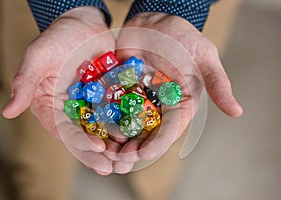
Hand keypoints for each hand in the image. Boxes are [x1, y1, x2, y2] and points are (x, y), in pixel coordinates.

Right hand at [2, 7, 115, 174]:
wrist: (84, 24)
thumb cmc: (58, 37)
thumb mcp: (38, 57)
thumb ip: (25, 82)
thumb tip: (8, 111)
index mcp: (52, 107)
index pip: (64, 131)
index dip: (79, 142)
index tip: (97, 148)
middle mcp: (72, 111)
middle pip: (85, 137)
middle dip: (99, 153)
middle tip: (114, 166)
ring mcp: (92, 105)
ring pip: (104, 130)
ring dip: (115, 145)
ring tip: (129, 157)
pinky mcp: (109, 97)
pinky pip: (119, 113)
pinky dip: (127, 124)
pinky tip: (139, 134)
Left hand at [113, 12, 242, 172]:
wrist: (154, 21)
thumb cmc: (181, 37)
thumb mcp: (203, 57)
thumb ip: (217, 83)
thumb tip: (238, 112)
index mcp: (179, 104)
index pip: (170, 129)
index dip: (157, 143)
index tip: (143, 154)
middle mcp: (159, 107)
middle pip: (146, 133)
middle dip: (133, 149)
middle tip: (119, 163)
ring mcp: (138, 100)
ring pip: (127, 125)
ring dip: (116, 141)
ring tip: (104, 154)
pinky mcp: (121, 91)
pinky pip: (112, 108)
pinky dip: (104, 120)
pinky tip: (93, 131)